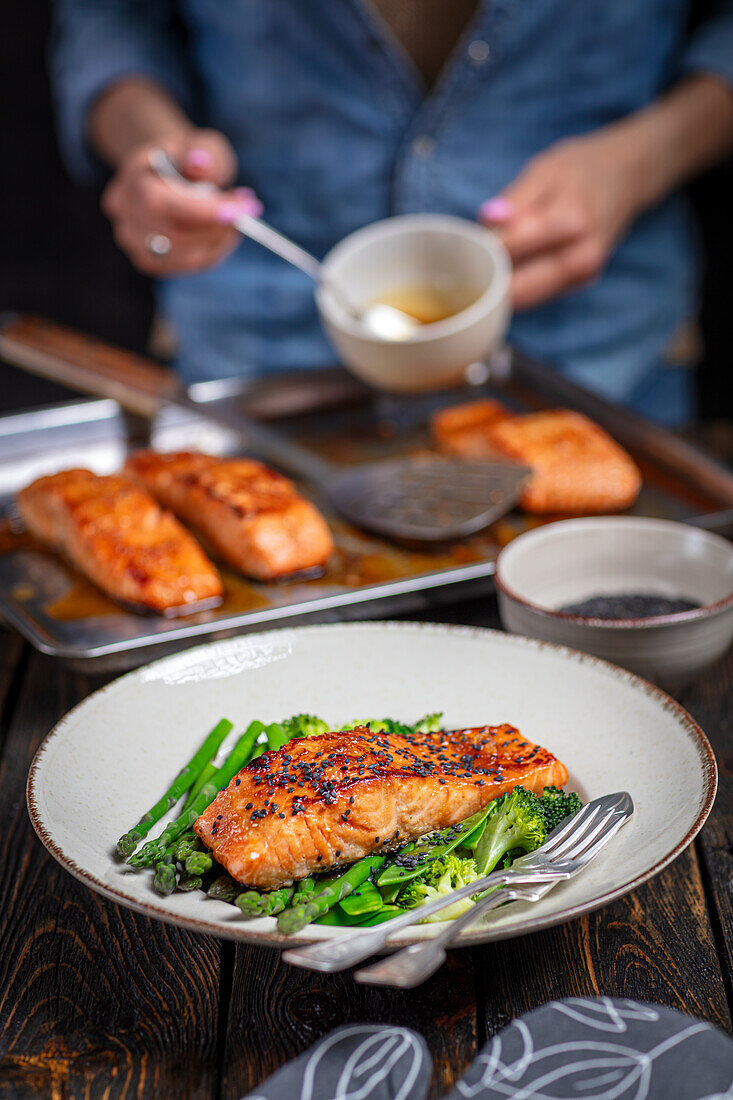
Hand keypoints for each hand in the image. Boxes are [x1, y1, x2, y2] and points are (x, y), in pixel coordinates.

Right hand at [101, 129, 261, 275]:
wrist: (168, 173)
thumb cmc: (187, 158)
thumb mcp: (197, 143)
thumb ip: (201, 151)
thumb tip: (202, 163)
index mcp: (130, 178)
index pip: (159, 203)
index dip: (201, 211)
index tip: (240, 210)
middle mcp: (124, 212)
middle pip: (170, 235)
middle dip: (216, 226)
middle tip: (248, 211)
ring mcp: (132, 240)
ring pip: (180, 255)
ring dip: (218, 240)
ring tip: (238, 220)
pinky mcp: (148, 260)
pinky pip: (187, 265)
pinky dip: (213, 251)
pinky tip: (226, 234)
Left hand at [479, 131, 642, 310]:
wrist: (628, 176)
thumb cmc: (582, 168)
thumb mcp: (546, 170)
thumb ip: (515, 199)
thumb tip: (488, 219)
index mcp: (570, 223)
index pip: (508, 249)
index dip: (479, 248)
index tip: (464, 243)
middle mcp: (580, 258)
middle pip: (516, 290)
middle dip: (486, 281)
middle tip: (466, 265)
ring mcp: (582, 276)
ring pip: (525, 299)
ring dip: (500, 289)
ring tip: (484, 266)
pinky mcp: (580, 283)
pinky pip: (538, 295)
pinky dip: (517, 288)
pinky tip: (507, 270)